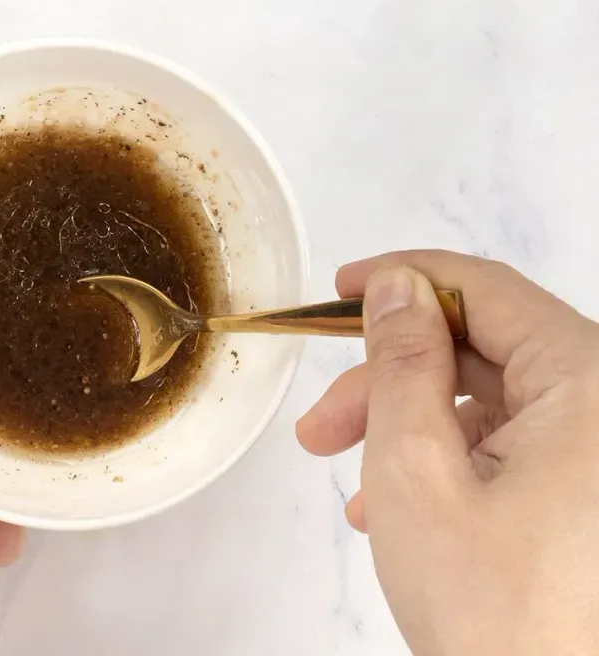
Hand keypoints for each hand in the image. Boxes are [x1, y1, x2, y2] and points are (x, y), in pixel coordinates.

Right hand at [296, 251, 598, 654]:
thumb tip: (395, 288)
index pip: (487, 291)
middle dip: (389, 381)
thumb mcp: (415, 469)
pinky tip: (394, 508)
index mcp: (589, 384)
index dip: (404, 280)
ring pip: (489, 403)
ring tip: (350, 483)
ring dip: (408, 430)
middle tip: (320, 424)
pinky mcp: (589, 495)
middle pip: (482, 351)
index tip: (338, 291)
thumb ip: (401, 364)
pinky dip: (446, 463)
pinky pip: (512, 449)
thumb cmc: (492, 611)